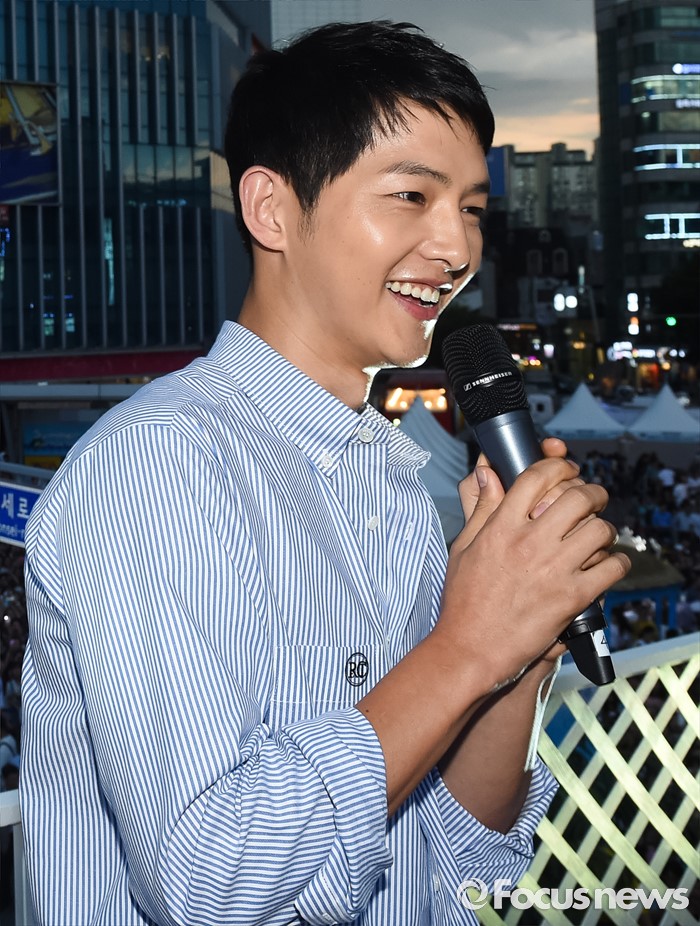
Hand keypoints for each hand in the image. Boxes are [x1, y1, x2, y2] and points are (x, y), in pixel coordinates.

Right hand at [436, 440, 629, 690]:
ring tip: (600, 534)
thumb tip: (486, 473)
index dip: (556, 465)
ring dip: (605, 528)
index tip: (566, 469)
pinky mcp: (572, 597)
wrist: (471, 649)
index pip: (535, 478)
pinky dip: (617, 562)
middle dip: (592, 493)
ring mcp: (553, 569)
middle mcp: (529, 543)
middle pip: (576, 497)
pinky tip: (610, 564)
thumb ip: (480, 508)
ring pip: (599, 529)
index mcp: (500, 527)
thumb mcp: (464, 547)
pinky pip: (611, 568)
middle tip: (593, 499)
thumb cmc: (463, 601)